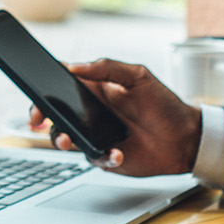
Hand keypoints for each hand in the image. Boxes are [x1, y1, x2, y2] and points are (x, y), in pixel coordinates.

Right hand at [27, 58, 201, 176]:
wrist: (186, 138)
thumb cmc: (164, 104)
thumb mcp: (139, 76)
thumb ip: (107, 68)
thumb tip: (75, 66)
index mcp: (95, 90)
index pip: (62, 85)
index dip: (44, 88)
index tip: (37, 93)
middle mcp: (91, 113)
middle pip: (56, 114)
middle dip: (42, 117)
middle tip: (39, 120)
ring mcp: (96, 136)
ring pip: (66, 138)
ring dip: (61, 139)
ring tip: (67, 140)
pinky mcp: (106, 156)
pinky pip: (94, 158)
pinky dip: (103, 156)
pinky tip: (117, 152)